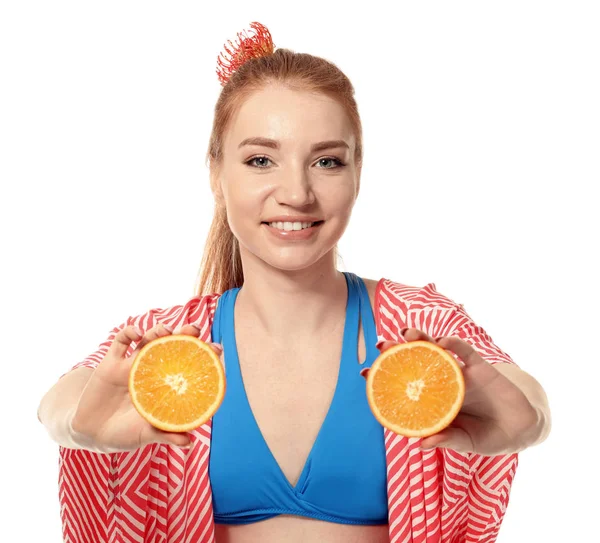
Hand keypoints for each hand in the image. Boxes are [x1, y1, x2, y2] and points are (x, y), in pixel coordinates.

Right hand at [69, 323, 223, 452]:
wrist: (90, 434)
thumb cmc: (124, 434)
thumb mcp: (145, 435)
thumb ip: (165, 435)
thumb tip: (190, 442)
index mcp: (165, 385)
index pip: (188, 364)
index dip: (202, 354)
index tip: (216, 348)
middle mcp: (152, 370)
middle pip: (172, 345)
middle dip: (184, 333)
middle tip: (194, 329)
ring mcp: (132, 364)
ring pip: (149, 339)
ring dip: (158, 331)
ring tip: (164, 331)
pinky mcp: (110, 363)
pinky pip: (120, 342)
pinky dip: (128, 332)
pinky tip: (136, 333)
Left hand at [373, 329, 538, 454]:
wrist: (522, 428)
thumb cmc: (488, 436)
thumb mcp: (466, 441)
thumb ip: (447, 440)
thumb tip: (421, 443)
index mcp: (433, 398)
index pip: (403, 383)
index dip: (383, 377)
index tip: (363, 373)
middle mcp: (441, 381)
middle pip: (414, 360)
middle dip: (396, 351)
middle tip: (380, 345)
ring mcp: (459, 372)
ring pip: (435, 350)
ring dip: (420, 339)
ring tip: (405, 333)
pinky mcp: (480, 367)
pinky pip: (465, 351)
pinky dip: (454, 344)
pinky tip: (443, 342)